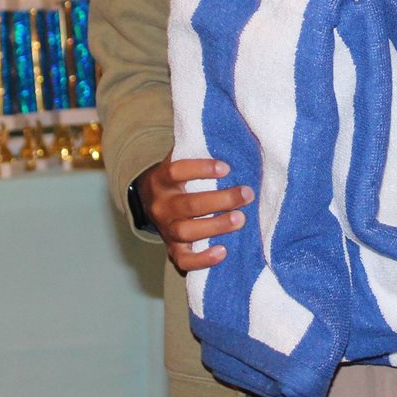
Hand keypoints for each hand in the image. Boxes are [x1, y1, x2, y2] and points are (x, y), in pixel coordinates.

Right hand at [136, 156, 252, 272]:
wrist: (150, 203)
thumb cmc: (178, 179)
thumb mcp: (179, 159)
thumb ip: (197, 150)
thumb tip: (231, 136)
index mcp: (162, 179)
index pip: (177, 171)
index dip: (201, 169)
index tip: (227, 167)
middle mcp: (161, 205)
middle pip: (188, 204)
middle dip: (220, 200)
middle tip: (247, 194)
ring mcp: (165, 230)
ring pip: (186, 231)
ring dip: (215, 226)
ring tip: (240, 219)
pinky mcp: (172, 250)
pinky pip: (183, 260)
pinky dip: (202, 259)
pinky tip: (222, 252)